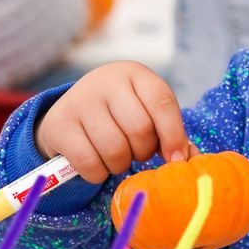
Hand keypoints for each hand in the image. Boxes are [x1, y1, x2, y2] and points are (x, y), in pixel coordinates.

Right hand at [33, 62, 189, 183]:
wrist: (72, 111)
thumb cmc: (121, 114)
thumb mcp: (147, 113)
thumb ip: (171, 134)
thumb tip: (190, 160)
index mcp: (134, 74)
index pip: (162, 102)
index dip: (173, 135)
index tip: (175, 158)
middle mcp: (105, 81)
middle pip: (139, 129)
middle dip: (143, 151)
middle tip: (137, 152)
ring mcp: (79, 101)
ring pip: (115, 149)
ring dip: (120, 165)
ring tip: (117, 157)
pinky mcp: (59, 124)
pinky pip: (89, 163)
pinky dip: (98, 174)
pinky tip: (97, 163)